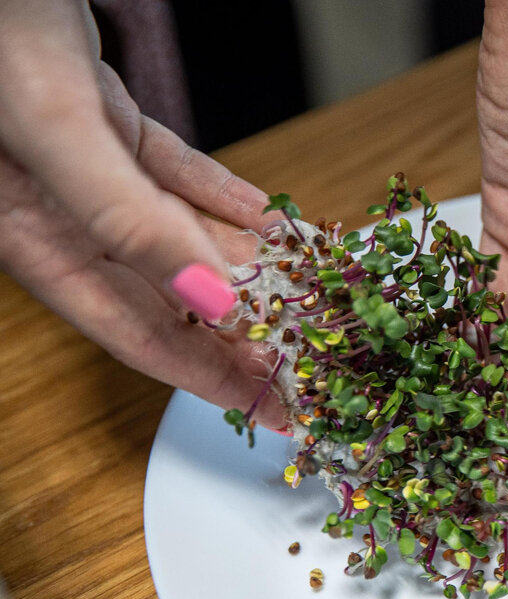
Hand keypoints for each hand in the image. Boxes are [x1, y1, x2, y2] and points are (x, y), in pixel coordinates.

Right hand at [0, 1, 286, 426]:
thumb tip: (206, 299)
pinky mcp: (103, 118)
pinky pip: (179, 176)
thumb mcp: (55, 128)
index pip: (139, 335)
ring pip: (184, 233)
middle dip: (246, 331)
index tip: (273, 413)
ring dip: (251, 263)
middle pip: (172, 295)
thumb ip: (126, 218)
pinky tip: (273, 223)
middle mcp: (60, 212)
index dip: (212, 380)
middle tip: (314, 357)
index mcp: (34, 235)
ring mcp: (86, 165)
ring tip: (314, 294)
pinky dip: (227, 200)